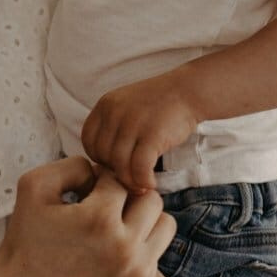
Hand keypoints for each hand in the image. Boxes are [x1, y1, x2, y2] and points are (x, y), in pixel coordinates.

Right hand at [0, 157, 174, 276]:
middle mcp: (124, 247)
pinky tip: (109, 253)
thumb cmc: (25, 240)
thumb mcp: (33, 186)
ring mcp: (136, 273)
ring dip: (142, 220)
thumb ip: (71, 165)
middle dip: (128, 196)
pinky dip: (137, 249)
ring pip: (165, 226)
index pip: (119, 179)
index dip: (99, 180)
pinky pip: (155, 255)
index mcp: (99, 219)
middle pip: (152, 199)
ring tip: (114, 226)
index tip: (84, 192)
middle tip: (103, 206)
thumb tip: (100, 171)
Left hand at [81, 71, 199, 191]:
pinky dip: (143, 181)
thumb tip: (104, 164)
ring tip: (141, 185)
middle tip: (131, 176)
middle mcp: (114, 112)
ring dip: (130, 181)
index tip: (115, 164)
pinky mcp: (152, 135)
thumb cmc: (159, 106)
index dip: (99, 157)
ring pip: (119, 164)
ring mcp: (132, 123)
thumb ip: (112, 127)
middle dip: (115, 170)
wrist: (188, 91)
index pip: (88, 139)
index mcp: (105, 104)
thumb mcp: (126, 106)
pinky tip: (150, 184)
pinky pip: (139, 168)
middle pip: (102, 154)